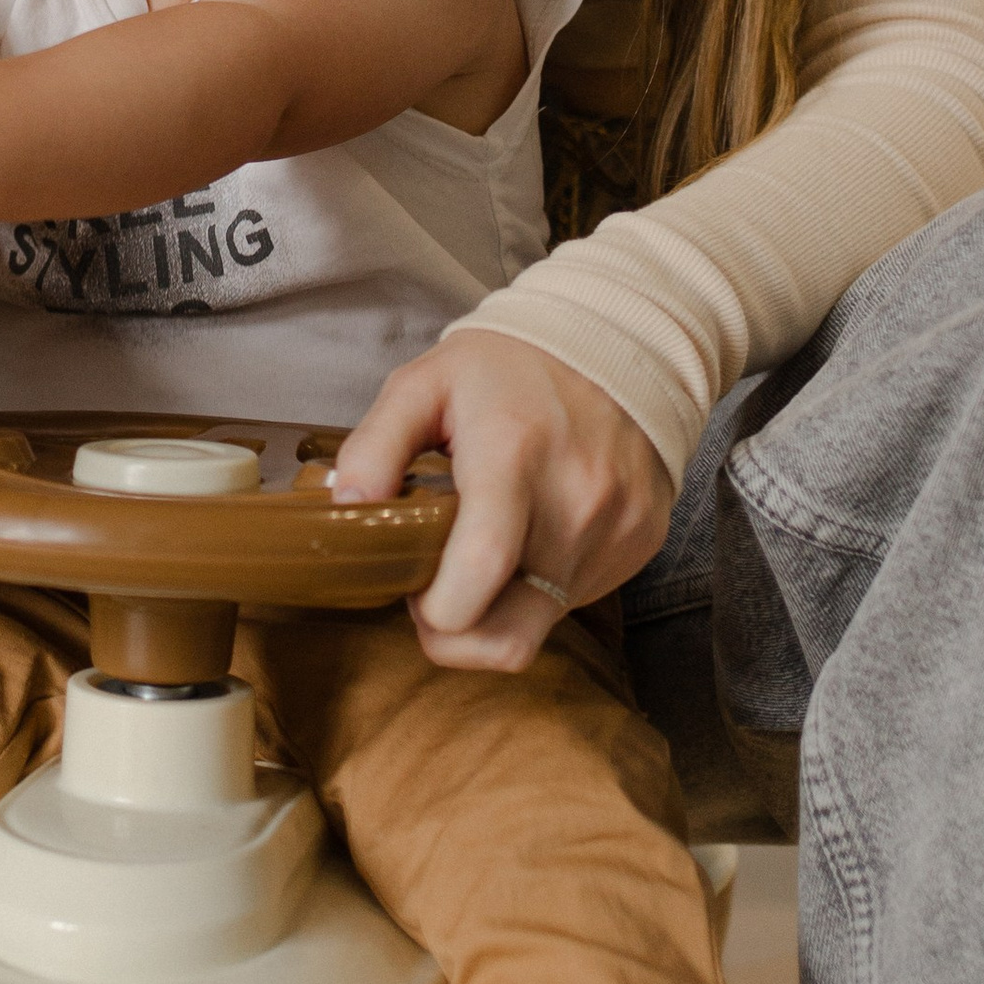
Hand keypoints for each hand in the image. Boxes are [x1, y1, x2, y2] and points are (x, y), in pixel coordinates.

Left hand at [330, 332, 670, 669]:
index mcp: (512, 457)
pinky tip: (531, 532)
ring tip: (486, 546)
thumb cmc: (508, 367)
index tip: (414, 586)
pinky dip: (541, 583)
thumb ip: (373, 447)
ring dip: (499, 606)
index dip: (432, 610)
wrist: (617, 346)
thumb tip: (345, 513)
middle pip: (509, 638)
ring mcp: (615, 530)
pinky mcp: (638, 545)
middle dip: (458, 635)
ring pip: (541, 625)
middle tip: (439, 587)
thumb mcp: (424, 384)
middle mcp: (576, 504)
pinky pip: (577, 598)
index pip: (477, 572)